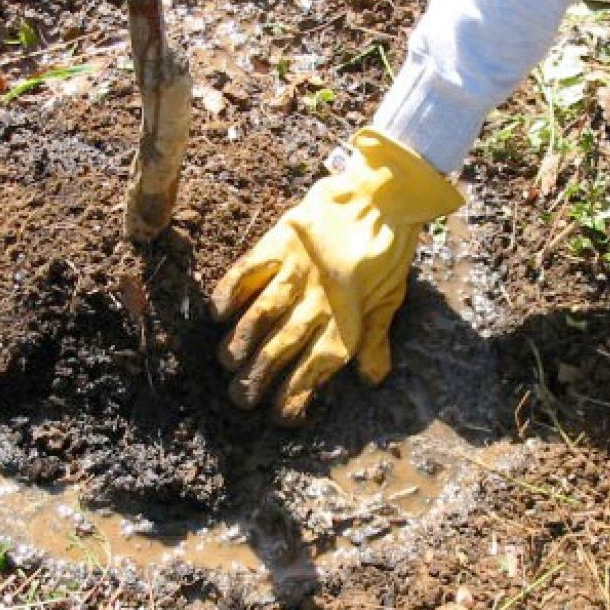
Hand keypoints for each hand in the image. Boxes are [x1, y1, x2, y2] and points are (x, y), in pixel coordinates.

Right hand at [210, 129, 462, 421]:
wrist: (381, 194)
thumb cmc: (387, 252)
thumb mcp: (391, 299)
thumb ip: (376, 339)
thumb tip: (371, 379)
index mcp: (348, 320)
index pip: (316, 367)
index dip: (295, 395)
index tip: (280, 415)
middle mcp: (319, 300)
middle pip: (282, 348)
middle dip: (258, 378)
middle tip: (241, 399)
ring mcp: (297, 272)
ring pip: (261, 314)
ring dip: (241, 341)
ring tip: (227, 363)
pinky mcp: (280, 244)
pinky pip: (249, 271)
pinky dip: (231, 291)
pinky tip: (217, 312)